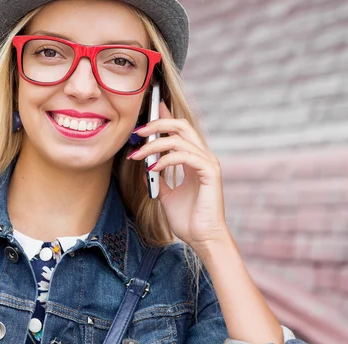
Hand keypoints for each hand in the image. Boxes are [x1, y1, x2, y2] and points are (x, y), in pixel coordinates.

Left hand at [127, 102, 229, 253]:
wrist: (202, 238)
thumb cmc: (188, 219)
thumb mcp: (166, 195)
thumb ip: (158, 178)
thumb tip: (145, 166)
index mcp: (194, 159)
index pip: (180, 130)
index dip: (165, 117)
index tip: (150, 108)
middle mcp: (202, 157)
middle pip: (182, 125)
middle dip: (158, 123)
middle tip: (138, 131)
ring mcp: (207, 163)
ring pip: (180, 139)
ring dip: (154, 145)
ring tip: (137, 155)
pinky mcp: (210, 172)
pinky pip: (185, 156)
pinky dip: (166, 159)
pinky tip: (153, 167)